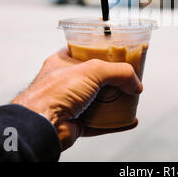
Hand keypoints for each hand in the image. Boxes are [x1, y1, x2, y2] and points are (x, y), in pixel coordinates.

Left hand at [11, 49, 142, 150]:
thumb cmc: (54, 92)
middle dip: (114, 80)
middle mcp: (66, 83)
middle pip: (97, 78)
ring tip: (132, 98)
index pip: (85, 53)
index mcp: (63, 63)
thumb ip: (118, 72)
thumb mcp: (92, 70)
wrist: (42, 124)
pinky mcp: (76, 123)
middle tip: (130, 78)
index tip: (120, 54)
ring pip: (99, 101)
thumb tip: (135, 82)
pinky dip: (116, 122)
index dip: (103, 52)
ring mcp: (71, 104)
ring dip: (117, 101)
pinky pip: (101, 123)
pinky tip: (129, 120)